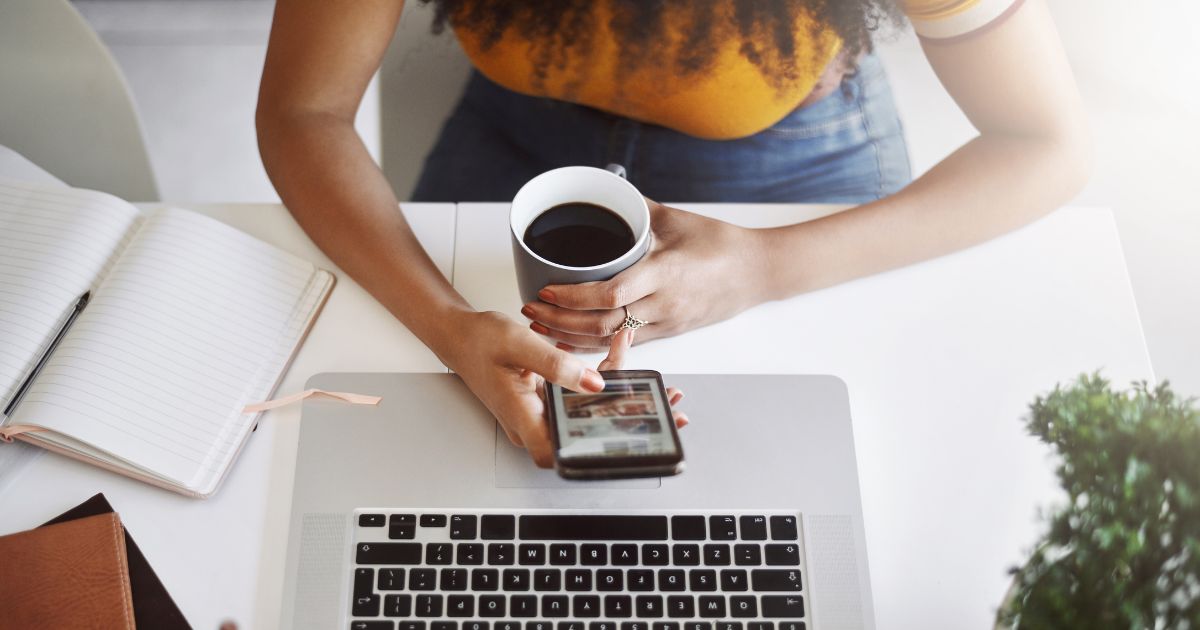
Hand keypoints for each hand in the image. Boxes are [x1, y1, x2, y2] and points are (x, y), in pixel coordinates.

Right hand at [446, 311, 686, 466]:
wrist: (460, 335)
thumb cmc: (480, 341)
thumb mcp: (521, 345)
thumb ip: (558, 365)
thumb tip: (597, 384)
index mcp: (524, 418)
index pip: (564, 455)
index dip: (600, 453)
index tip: (635, 441)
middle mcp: (533, 424)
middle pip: (587, 433)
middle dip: (628, 420)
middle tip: (667, 406)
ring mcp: (539, 415)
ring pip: (587, 415)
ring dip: (620, 398)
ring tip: (657, 386)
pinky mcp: (545, 402)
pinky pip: (578, 400)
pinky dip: (602, 382)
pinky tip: (620, 360)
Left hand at [520, 201, 767, 349]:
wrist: (758, 271)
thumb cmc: (720, 243)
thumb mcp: (676, 219)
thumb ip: (637, 210)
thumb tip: (606, 193)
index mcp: (664, 273)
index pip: (610, 294)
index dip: (573, 298)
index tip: (547, 290)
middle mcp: (663, 304)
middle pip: (602, 323)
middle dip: (561, 321)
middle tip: (531, 310)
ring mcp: (666, 322)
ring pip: (611, 340)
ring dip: (571, 337)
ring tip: (541, 328)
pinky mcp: (669, 332)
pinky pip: (626, 345)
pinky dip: (595, 345)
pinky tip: (571, 342)